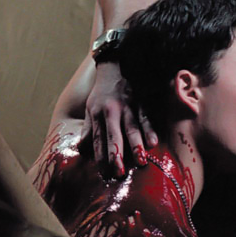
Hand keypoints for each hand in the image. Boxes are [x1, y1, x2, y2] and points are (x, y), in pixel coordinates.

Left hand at [81, 60, 155, 176]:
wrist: (116, 63)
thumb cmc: (102, 91)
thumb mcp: (90, 107)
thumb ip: (89, 129)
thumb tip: (82, 150)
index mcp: (97, 114)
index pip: (98, 139)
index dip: (100, 156)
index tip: (104, 173)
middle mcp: (111, 112)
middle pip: (114, 135)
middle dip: (116, 154)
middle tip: (118, 172)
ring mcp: (128, 107)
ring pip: (132, 128)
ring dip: (136, 145)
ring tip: (140, 161)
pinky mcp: (141, 101)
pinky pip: (146, 117)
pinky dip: (150, 130)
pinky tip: (153, 142)